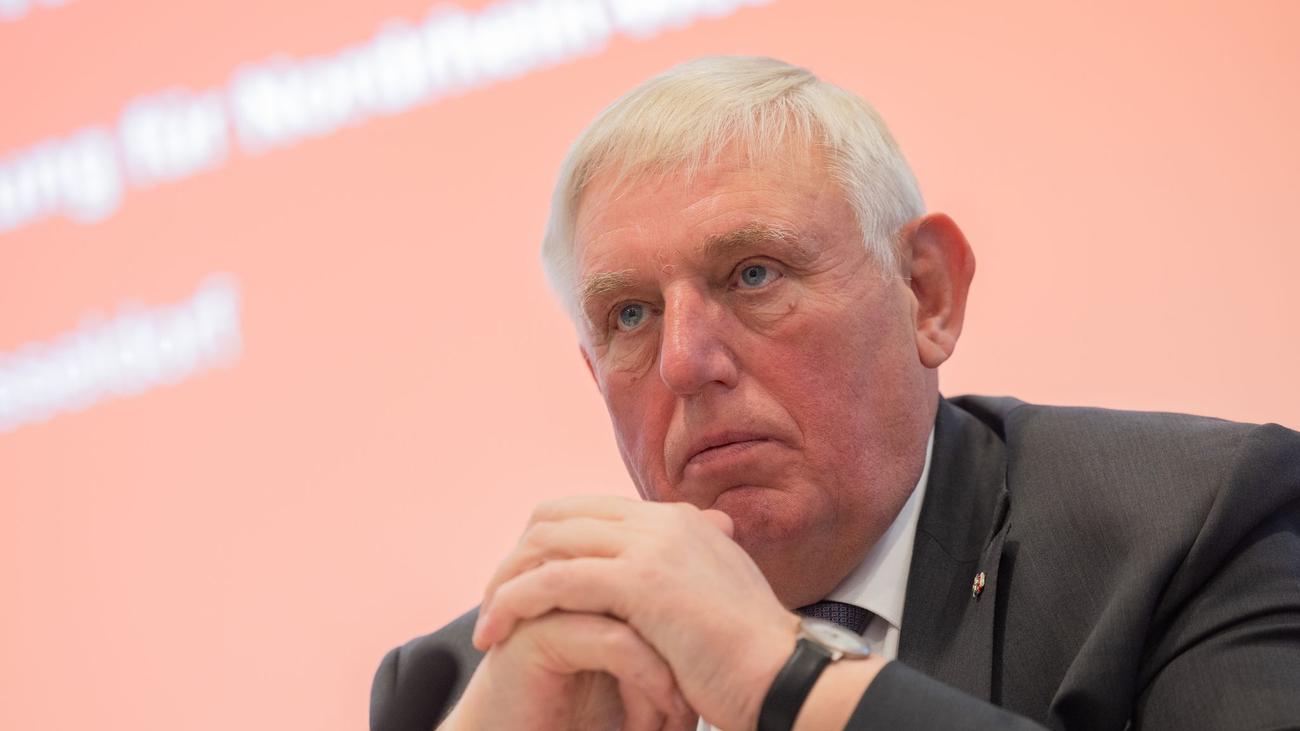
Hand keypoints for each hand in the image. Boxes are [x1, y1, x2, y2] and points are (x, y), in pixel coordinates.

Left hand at [473, 496, 800, 729]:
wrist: (785, 678)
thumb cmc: (751, 658)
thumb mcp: (716, 600)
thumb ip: (684, 578)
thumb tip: (660, 582)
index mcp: (678, 520)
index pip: (586, 511)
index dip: (544, 544)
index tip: (524, 587)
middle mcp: (662, 521)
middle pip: (556, 517)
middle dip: (516, 559)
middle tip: (494, 605)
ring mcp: (651, 546)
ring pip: (546, 543)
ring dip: (505, 583)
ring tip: (487, 627)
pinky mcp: (639, 582)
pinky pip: (552, 581)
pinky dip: (515, 603)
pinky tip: (497, 634)